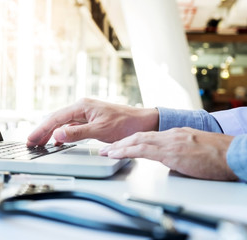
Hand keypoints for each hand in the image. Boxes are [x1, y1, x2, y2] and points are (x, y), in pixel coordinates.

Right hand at [27, 98, 158, 146]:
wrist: (142, 122)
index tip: (32, 139)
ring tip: (40, 143)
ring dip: (51, 133)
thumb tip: (57, 133)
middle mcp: (82, 107)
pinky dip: (62, 134)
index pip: (56, 118)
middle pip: (56, 119)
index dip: (42, 129)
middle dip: (43, 131)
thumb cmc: (124, 124)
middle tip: (31, 143)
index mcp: (82, 106)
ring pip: (62, 123)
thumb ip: (77, 132)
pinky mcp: (90, 119)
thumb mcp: (100, 130)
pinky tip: (58, 141)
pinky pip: (71, 126)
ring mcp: (85, 113)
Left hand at [99, 127, 237, 180]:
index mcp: (173, 134)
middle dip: (120, 142)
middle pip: (138, 136)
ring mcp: (169, 142)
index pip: (146, 136)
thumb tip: (170, 158)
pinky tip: (117, 154)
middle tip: (105, 147)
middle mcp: (168, 135)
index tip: (118, 145)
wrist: (232, 153)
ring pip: (137, 141)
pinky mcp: (171, 152)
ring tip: (105, 151)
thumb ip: (178, 151)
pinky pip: (143, 150)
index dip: (130, 140)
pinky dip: (127, 151)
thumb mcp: (193, 149)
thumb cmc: (217, 154)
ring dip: (119, 146)